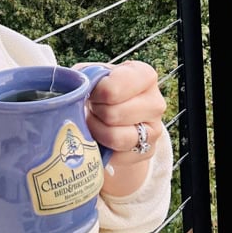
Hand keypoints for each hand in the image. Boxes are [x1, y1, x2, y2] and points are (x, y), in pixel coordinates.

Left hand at [81, 60, 166, 194]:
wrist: (113, 116)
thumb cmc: (102, 91)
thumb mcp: (94, 76)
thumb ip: (85, 78)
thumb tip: (76, 91)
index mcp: (144, 76)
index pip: (112, 90)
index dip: (95, 94)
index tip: (92, 93)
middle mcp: (155, 103)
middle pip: (113, 114)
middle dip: (95, 112)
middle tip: (93, 108)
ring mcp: (154, 130)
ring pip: (116, 138)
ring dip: (97, 131)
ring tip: (94, 122)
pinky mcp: (147, 153)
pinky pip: (117, 157)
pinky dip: (102, 149)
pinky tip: (101, 138)